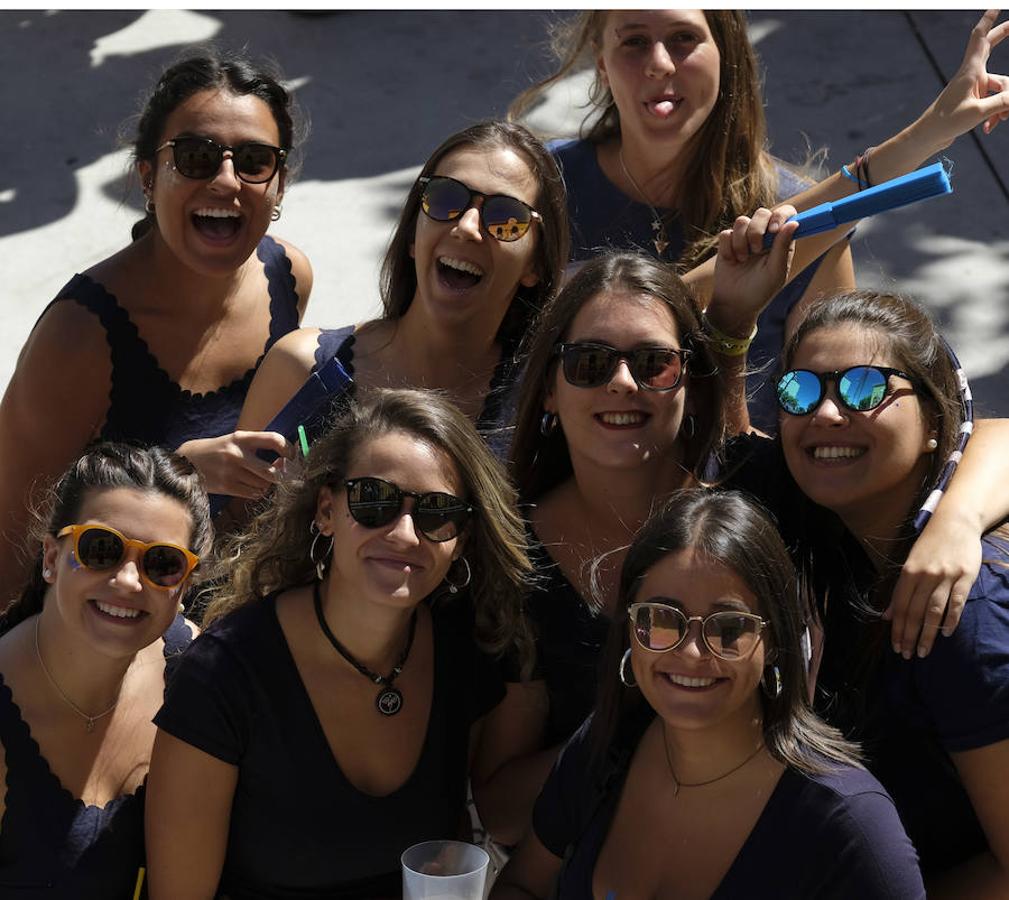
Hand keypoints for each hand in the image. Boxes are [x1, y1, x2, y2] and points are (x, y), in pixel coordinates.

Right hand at [176, 431, 292, 498]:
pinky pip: (253, 493)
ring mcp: (230, 472)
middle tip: (284, 475)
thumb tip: (285, 461)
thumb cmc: (217, 450)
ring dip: (267, 484)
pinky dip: (257, 492)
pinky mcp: (225, 486)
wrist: (186, 461)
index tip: (292, 456)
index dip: (289, 449)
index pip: (274, 439)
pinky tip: (251, 486)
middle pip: (271, 472)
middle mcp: (237, 454)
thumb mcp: (234, 440)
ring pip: (263, 484)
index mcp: (241, 438)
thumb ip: (257, 448)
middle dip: (281, 475)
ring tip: (259, 478)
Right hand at [709, 207, 798, 332]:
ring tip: (743, 259)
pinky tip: (732, 261)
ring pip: (741, 221)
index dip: (780, 215)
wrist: (735, 303)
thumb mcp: (776, 272)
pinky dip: (729, 248)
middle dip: (757, 230)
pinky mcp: (727, 243)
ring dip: (741, 241)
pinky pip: (726, 233)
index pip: (786, 214)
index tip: (774, 230)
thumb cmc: (760, 290)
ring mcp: (744, 237)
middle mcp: (764, 235)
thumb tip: (794, 223)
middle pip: (762, 212)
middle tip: (756, 250)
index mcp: (781, 240)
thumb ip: (783, 247)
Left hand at [884, 513, 981, 657]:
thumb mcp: (909, 564)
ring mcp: (945, 576)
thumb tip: (887, 615)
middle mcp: (925, 575)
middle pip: (915, 611)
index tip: (895, 646)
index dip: (897, 628)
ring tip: (923, 651)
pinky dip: (950, 620)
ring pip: (933, 610)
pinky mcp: (965, 577)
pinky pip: (956, 602)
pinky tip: (945, 633)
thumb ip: (900, 590)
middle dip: (909, 636)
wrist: (955, 522)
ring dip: (927, 633)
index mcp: (908, 572)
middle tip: (906, 655)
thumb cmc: (929, 545)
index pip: (900, 606)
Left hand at [921, 10, 1008, 147]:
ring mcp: (973, 87)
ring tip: (999, 120)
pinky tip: (988, 128)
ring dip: (1004, 105)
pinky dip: (995, 114)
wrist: (928, 138)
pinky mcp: (973, 99)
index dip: (988, 19)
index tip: (996, 5)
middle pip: (990, 46)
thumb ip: (1003, 102)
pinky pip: (993, 101)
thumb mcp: (978, 112)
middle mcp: (972, 74)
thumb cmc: (946, 123)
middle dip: (1003, 34)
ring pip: (1000, 87)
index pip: (980, 37)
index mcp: (970, 70)